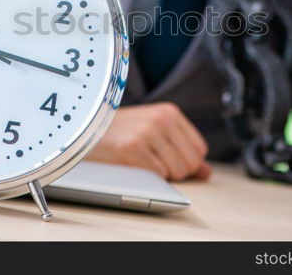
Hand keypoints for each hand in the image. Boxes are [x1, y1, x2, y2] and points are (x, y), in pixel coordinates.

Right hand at [87, 102, 210, 181]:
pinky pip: (158, 176)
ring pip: (177, 171)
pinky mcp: (133, 148)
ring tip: (143, 162)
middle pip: (190, 163)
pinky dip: (149, 178)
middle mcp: (161, 119)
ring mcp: (147, 133)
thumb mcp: (154, 131)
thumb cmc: (120, 132)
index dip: (187, 162)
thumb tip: (206, 172)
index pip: (199, 149)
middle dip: (176, 171)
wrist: (85, 129)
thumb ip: (182, 149)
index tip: (169, 160)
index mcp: (169, 112)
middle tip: (153, 163)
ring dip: (162, 176)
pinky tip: (134, 165)